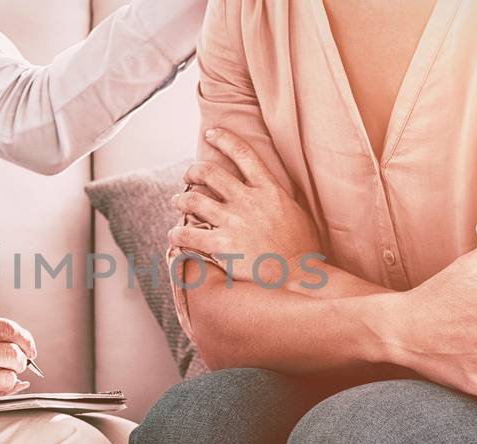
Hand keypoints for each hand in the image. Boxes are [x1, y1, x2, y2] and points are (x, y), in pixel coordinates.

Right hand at [0, 312, 36, 408]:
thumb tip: (11, 336)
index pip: (5, 328)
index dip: (24, 338)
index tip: (28, 345)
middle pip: (9, 352)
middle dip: (21, 359)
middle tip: (19, 362)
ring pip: (4, 376)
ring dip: (11, 377)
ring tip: (3, 374)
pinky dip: (1, 391)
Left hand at [168, 128, 320, 282]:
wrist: (298, 276)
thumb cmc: (302, 249)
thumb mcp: (296, 212)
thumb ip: (277, 197)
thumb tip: (269, 189)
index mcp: (269, 189)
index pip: (243, 154)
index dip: (224, 139)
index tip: (211, 134)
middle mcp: (248, 201)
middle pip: (209, 172)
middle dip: (193, 170)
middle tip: (189, 175)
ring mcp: (233, 222)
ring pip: (192, 199)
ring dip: (180, 198)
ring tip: (178, 201)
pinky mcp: (221, 245)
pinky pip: (187, 234)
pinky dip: (176, 234)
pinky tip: (174, 236)